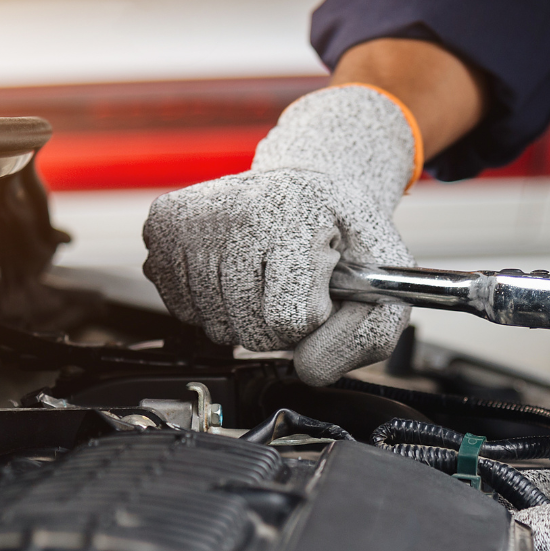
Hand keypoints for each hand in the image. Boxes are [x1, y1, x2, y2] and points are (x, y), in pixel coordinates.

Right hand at [144, 86, 418, 386]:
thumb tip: (308, 368)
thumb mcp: (386, 278)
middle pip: (251, 331)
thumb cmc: (344, 232)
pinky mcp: (163, 227)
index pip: (290, 320)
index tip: (321, 283)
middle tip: (292, 279)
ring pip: (216, 328)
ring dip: (245, 315)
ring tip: (264, 272)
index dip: (313, 318)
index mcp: (296, 217)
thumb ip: (369, 335)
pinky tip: (233, 269)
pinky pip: (183, 311)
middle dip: (278, 322)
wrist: (306, 182)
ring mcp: (195, 218)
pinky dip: (212, 304)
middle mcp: (237, 211)